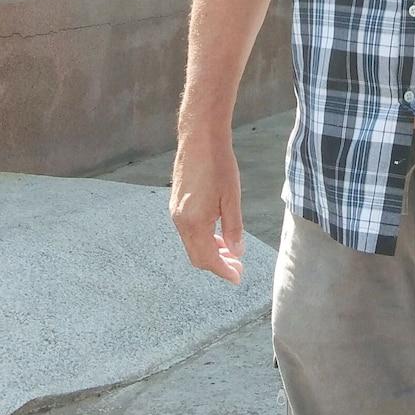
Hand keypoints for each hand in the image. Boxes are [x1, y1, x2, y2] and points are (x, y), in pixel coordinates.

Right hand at [169, 131, 244, 283]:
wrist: (200, 137)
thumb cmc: (219, 164)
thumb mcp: (232, 198)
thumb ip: (233, 228)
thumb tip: (237, 252)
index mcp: (193, 222)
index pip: (207, 259)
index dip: (223, 271)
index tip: (238, 277)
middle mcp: (179, 220)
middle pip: (197, 256)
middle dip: (217, 264)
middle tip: (238, 267)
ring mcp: (175, 212)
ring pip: (192, 243)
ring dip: (211, 251)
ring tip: (232, 252)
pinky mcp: (176, 203)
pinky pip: (189, 231)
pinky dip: (204, 238)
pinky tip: (219, 233)